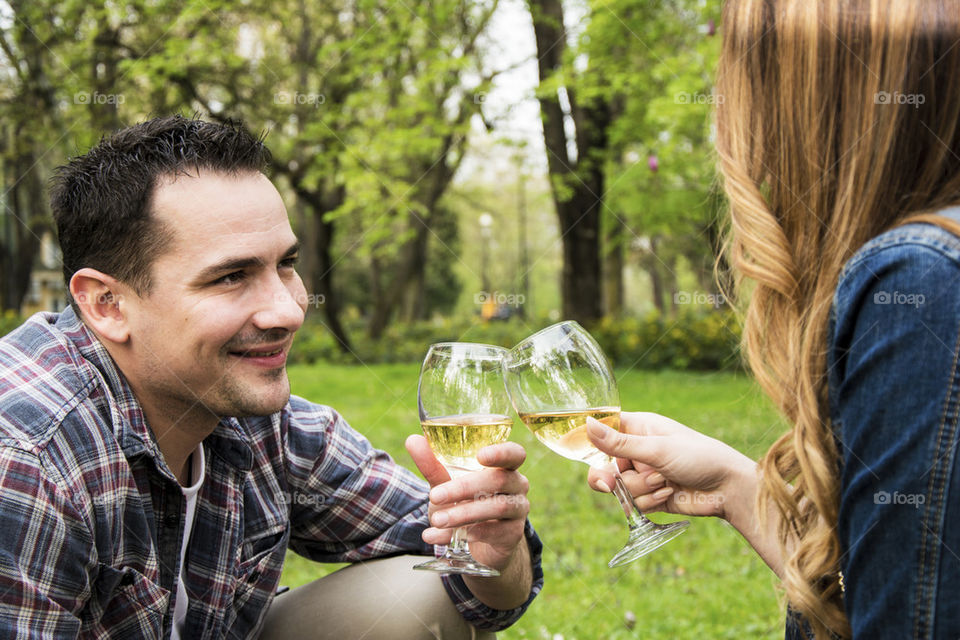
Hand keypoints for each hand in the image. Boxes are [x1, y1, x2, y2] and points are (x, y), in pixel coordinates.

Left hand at [405, 435, 529, 570]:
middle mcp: (517, 485)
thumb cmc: (465, 502)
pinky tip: (442, 537)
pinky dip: (467, 534)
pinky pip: (494, 532)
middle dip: (464, 488)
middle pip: (498, 480)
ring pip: (497, 507)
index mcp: (504, 466)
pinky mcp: (513, 534)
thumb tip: (413, 440)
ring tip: (436, 520)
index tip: (480, 455)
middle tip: (434, 496)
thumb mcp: (447, 484)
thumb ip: (433, 464)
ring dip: (463, 514)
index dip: (501, 453)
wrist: (479, 543)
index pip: (514, 453)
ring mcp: (518, 510)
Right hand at [586, 411, 755, 519]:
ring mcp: (643, 474)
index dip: (590, 443)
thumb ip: (619, 443)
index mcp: (638, 428)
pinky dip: (648, 502)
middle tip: (611, 485)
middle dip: (611, 477)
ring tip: (664, 482)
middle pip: (604, 465)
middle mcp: (638, 450)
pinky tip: (667, 494)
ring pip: (620, 488)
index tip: (587, 455)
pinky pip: (633, 503)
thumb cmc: (699, 457)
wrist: (729, 489)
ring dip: (640, 489)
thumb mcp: (657, 449)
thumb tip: (586, 423)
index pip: (603, 430)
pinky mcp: (650, 496)